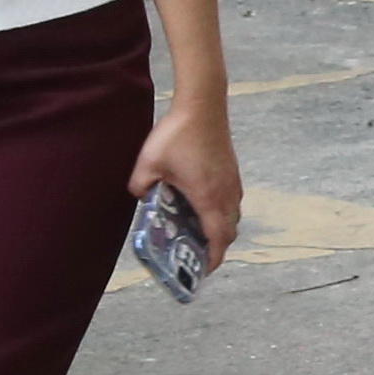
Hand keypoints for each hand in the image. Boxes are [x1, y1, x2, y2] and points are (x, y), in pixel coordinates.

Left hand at [131, 97, 244, 265]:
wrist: (203, 104)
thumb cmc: (178, 134)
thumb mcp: (148, 163)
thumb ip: (140, 186)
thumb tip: (139, 197)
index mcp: (208, 197)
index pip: (217, 237)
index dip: (212, 258)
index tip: (203, 271)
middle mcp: (226, 192)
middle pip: (230, 230)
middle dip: (217, 247)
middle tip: (198, 255)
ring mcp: (233, 180)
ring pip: (233, 215)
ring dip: (221, 228)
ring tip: (201, 233)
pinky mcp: (232, 170)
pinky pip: (233, 200)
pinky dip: (223, 211)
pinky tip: (204, 205)